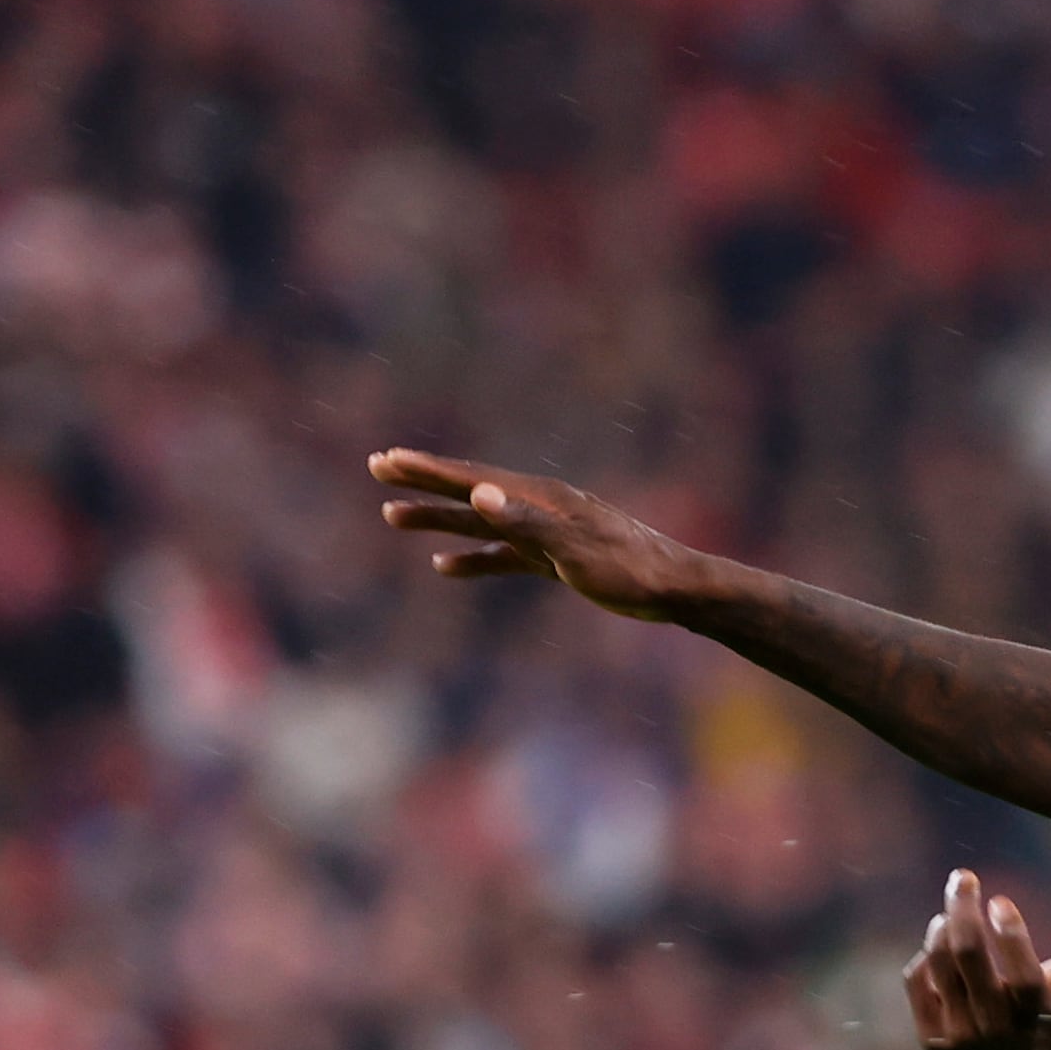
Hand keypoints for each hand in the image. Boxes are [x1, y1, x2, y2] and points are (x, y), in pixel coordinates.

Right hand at [367, 447, 716, 616]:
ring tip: (392, 517)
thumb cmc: (628, 569)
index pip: (471, 479)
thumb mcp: (573, 548)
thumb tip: (479, 495)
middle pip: (468, 492)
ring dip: (438, 521)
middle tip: (376, 468)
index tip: (385, 460)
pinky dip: (473, 560)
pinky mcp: (556, 560)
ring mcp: (546, 533)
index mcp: (539, 498)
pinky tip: (445, 568)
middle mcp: (538, 508)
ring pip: (480, 525)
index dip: (426, 470)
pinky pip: (503, 557)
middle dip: (422, 483)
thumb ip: (525, 523)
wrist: (674, 590)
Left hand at [902, 871, 1050, 1049]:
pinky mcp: (932, 1043)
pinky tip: (938, 948)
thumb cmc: (1048, 1020)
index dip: (1012, 935)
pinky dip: (926, 959)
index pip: (1022, 976)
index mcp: (1034, 1017)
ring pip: (940, 967)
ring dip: (941, 929)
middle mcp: (995, 1030)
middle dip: (963, 909)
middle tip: (963, 878)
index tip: (1001, 901)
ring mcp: (959, 1039)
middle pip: (970, 958)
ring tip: (949, 914)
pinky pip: (917, 984)